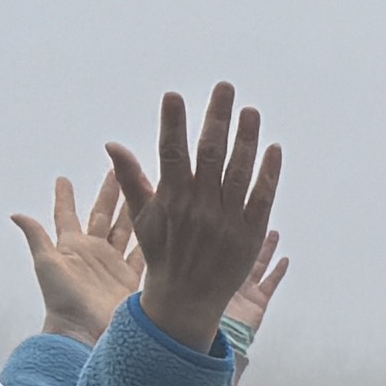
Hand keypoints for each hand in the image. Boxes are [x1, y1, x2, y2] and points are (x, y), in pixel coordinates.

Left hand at [10, 172, 144, 340]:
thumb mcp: (46, 264)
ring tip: (142, 189)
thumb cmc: (62, 300)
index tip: (63, 179)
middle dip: (108, 193)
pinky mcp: (128, 279)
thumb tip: (16, 214)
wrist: (84, 331)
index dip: (65, 197)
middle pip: (102, 216)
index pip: (67, 215)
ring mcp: (112, 265)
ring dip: (132, 210)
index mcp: (72, 246)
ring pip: (124, 230)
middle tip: (116, 170)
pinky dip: (149, 239)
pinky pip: (140, 254)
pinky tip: (159, 225)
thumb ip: (37, 237)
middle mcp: (93, 252)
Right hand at [107, 86, 279, 351]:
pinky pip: (262, 196)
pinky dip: (269, 172)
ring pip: (239, 171)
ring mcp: (227, 219)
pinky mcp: (251, 232)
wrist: (187, 298)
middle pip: (210, 153)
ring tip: (250, 111)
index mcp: (172, 199)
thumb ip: (131, 179)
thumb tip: (112, 145)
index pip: (171, 153)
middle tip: (224, 87)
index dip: (172, 123)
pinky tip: (273, 148)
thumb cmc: (163, 253)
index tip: (173, 96)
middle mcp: (200, 206)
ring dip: (247, 138)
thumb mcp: (142, 218)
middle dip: (216, 118)